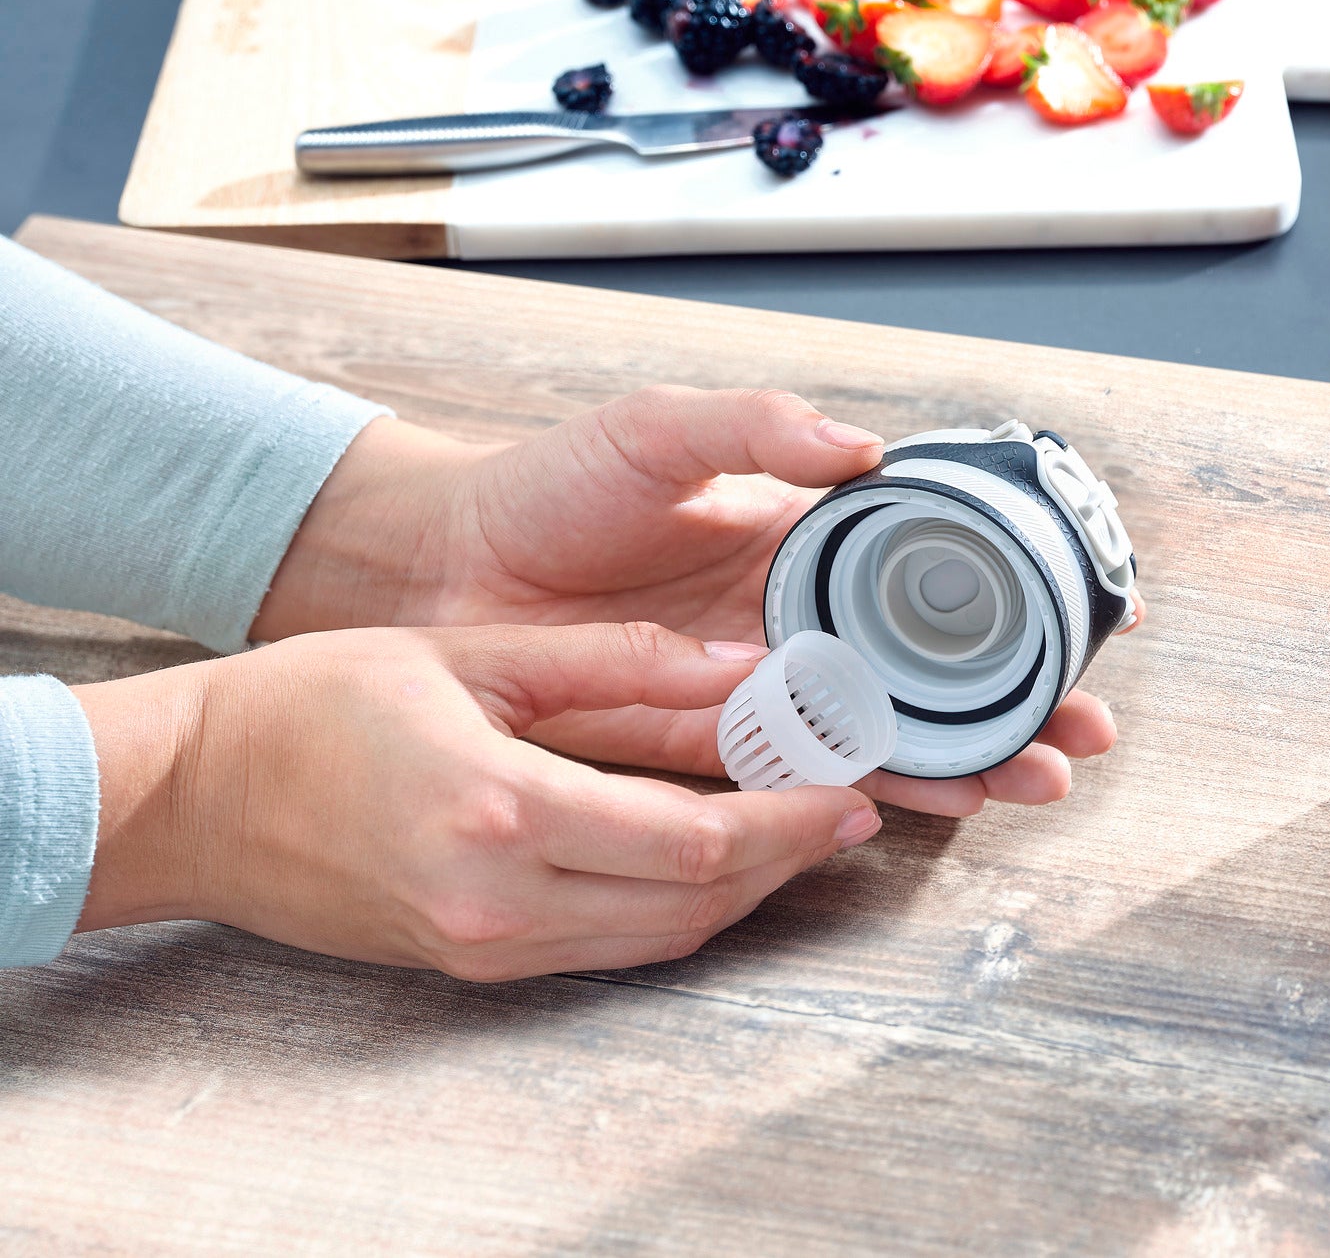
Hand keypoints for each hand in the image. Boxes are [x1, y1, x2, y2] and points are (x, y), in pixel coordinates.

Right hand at [72, 623, 880, 978]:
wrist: (190, 797)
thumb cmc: (312, 706)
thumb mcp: (470, 656)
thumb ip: (613, 662)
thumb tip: (734, 662)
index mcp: (501, 812)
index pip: (692, 841)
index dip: (789, 821)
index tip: (850, 788)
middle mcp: (498, 902)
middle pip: (693, 903)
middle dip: (788, 860)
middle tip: (849, 810)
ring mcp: (482, 946)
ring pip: (658, 938)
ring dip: (741, 892)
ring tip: (797, 833)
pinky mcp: (468, 961)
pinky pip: (606, 948)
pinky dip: (674, 909)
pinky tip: (707, 860)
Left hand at [254, 388, 1137, 815]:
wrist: (438, 572)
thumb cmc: (543, 491)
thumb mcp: (655, 431)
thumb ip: (756, 429)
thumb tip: (863, 446)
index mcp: (798, 547)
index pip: (926, 578)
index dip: (1003, 599)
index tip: (1079, 615)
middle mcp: (792, 628)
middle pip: (927, 675)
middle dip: (1011, 703)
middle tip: (1080, 728)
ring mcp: (754, 695)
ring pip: (882, 737)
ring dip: (963, 759)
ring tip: (1034, 776)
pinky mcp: (703, 752)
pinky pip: (799, 780)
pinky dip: (869, 794)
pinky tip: (931, 802)